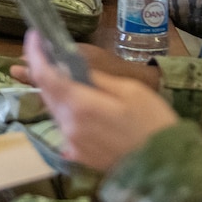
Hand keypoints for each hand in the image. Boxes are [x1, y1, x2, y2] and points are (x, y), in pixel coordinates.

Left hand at [19, 30, 178, 171]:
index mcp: (81, 106)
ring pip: (53, 109)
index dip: (35, 53)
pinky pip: (64, 126)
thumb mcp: (130, 90)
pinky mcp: (77, 155)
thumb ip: (96, 78)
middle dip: (43, 70)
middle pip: (46, 92)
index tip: (33, 35)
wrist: (168, 166)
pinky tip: (78, 103)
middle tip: (47, 51)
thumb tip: (70, 66)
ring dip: (55, 91)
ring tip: (64, 74)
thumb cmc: (154, 122)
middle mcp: (69, 126)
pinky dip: (65, 110)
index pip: (45, 76)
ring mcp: (71, 143)